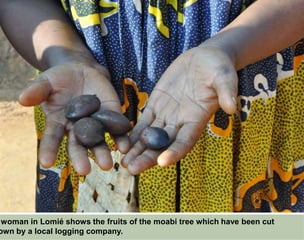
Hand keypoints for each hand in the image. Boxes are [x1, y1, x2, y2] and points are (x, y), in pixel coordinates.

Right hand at [19, 62, 129, 174]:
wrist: (82, 70)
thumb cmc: (60, 79)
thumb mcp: (47, 82)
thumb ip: (37, 91)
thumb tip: (21, 99)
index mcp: (58, 123)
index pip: (52, 138)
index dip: (48, 150)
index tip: (46, 163)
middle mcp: (76, 129)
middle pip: (77, 145)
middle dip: (80, 157)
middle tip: (84, 171)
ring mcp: (95, 124)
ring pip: (98, 142)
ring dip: (103, 153)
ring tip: (107, 165)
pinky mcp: (111, 117)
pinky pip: (116, 130)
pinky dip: (121, 138)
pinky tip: (125, 146)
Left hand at [122, 46, 237, 174]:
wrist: (204, 59)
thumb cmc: (218, 67)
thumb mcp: (225, 76)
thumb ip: (227, 91)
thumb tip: (231, 107)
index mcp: (197, 119)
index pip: (185, 140)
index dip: (175, 152)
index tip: (162, 162)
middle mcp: (180, 122)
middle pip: (163, 144)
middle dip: (148, 157)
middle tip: (132, 169)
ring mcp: (167, 114)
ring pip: (150, 136)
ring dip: (137, 149)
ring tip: (123, 161)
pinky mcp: (156, 104)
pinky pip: (143, 121)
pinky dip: (133, 132)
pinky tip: (122, 141)